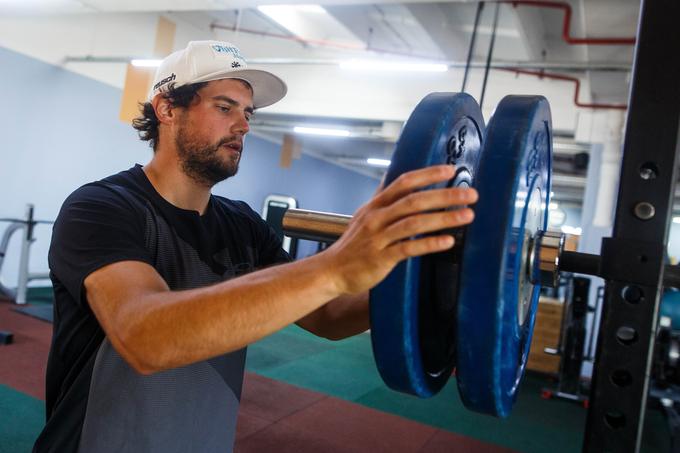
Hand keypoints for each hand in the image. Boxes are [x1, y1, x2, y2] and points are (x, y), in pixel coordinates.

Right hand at [322, 165, 477, 294]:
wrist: (331, 271)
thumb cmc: (353, 245)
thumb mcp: (364, 216)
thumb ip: (381, 198)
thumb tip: (390, 177)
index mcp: (375, 205)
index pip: (403, 183)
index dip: (427, 175)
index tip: (450, 170)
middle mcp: (377, 218)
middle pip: (414, 201)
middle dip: (444, 196)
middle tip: (471, 194)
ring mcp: (378, 238)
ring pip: (414, 223)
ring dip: (443, 218)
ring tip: (467, 216)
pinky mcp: (381, 258)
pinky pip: (408, 249)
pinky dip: (429, 244)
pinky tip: (448, 242)